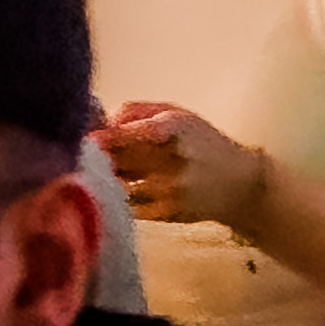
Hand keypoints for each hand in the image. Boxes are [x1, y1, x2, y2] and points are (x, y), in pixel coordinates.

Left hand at [96, 102, 270, 232]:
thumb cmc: (204, 144)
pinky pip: (127, 206)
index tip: (88, 139)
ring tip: (106, 172)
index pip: (135, 132)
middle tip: (85, 155)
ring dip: (106, 179)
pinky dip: (119, 199)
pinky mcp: (165, 213)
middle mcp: (173, 159)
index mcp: (177, 127)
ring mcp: (169, 190)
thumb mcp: (180, 115)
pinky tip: (122, 191)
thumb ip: (139, 112)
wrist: (240, 185)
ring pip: (118, 185)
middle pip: (119, 160)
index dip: (107, 137)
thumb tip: (102, 122)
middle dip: (97, 158)